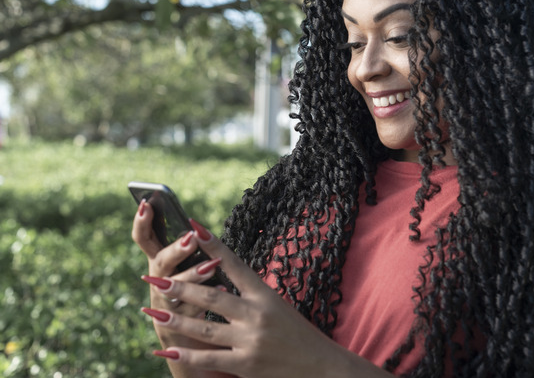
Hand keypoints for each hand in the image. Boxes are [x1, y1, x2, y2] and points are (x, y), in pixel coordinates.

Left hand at [140, 219, 393, 377]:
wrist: (322, 366)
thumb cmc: (297, 335)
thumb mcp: (278, 307)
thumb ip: (249, 295)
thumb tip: (218, 280)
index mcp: (266, 296)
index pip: (236, 265)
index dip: (213, 246)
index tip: (192, 228)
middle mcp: (257, 315)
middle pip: (212, 297)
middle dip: (181, 287)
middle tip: (155, 278)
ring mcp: (251, 341)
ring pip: (204, 328)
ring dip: (175, 320)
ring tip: (152, 312)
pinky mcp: (246, 365)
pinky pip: (209, 360)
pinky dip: (186, 355)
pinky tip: (167, 350)